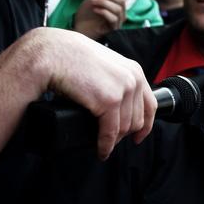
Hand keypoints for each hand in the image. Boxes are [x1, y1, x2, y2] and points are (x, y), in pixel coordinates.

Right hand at [25, 28, 156, 158]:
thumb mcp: (103, 65)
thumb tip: (117, 104)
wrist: (52, 54)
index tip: (138, 136)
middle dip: (124, 134)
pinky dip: (105, 145)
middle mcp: (133, 79)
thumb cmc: (70, 57)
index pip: (150, 104)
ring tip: (103, 146)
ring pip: (124, 129)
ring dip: (114, 142)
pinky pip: (110, 133)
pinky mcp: (109, 101)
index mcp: (134, 70)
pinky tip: (101, 150)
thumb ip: (115, 80)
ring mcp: (123, 90)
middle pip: (137, 119)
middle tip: (111, 141)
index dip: (145, 125)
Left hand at [73, 0, 128, 39]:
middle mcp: (120, 13)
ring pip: (118, 9)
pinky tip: (95, 10)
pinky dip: (103, 11)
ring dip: (103, 2)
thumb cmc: (86, 13)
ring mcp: (118, 22)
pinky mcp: (113, 29)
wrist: (79, 27)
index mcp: (118, 4)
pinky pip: (113, 18)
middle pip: (122, 0)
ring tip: (92, 2)